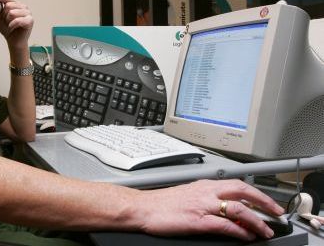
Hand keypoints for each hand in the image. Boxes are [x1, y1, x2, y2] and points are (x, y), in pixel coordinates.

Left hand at [0, 0, 33, 48]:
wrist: (14, 41)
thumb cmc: (7, 29)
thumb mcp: (0, 17)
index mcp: (17, 5)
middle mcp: (24, 7)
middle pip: (8, 6)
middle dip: (4, 15)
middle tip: (6, 22)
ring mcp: (28, 13)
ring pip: (12, 13)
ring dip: (8, 21)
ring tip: (10, 25)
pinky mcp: (30, 20)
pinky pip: (17, 20)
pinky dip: (12, 25)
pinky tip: (11, 28)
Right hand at [137, 179, 284, 240]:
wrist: (143, 208)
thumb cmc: (162, 203)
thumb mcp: (189, 195)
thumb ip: (208, 198)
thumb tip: (224, 207)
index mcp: (205, 184)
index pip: (237, 184)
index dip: (257, 193)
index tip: (267, 202)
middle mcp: (207, 191)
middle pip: (243, 191)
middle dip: (264, 202)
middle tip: (277, 213)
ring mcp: (203, 206)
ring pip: (238, 208)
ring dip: (256, 220)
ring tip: (265, 230)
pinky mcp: (198, 221)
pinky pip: (225, 225)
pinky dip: (239, 230)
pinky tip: (246, 236)